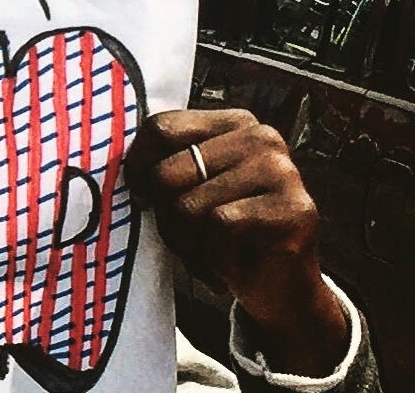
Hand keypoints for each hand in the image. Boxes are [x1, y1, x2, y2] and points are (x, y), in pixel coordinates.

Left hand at [125, 109, 347, 375]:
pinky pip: (220, 227)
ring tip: (204, 258)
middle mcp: (261, 138)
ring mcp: (282, 171)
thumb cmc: (224, 236)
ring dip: (186, 246)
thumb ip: (167, 164)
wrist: (281, 290)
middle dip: (163, 217)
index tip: (139, 195)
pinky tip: (226, 269)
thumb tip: (120, 166)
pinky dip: (212, 258)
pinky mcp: (294, 208)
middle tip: (182, 239)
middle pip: (168, 172)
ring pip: (189, 205)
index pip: (162, 127)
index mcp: (233, 124)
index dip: (137, 165)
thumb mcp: (192, 190)